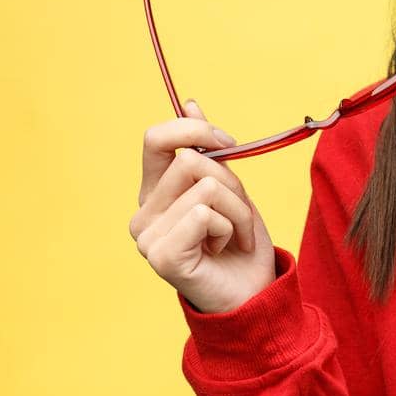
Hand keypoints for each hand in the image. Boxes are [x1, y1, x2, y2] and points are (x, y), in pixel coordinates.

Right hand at [129, 99, 277, 313]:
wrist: (252, 292)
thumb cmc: (239, 242)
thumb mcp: (228, 187)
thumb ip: (206, 150)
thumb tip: (190, 104)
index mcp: (155, 193)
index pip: (156, 139)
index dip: (195, 131)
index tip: (227, 142)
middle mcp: (143, 214)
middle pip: (193, 163)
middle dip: (232, 184)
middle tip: (238, 215)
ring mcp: (147, 238)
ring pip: (206, 187)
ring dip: (237, 211)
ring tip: (233, 236)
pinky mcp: (161, 257)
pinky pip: (204, 214)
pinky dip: (229, 228)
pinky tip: (223, 250)